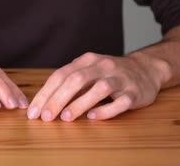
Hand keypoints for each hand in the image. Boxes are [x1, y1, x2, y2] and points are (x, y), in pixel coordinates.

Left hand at [27, 52, 170, 120]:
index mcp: (87, 60)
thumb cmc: (109, 75)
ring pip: (99, 89)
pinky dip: (106, 110)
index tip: (33, 111)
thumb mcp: (88, 72)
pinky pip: (121, 102)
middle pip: (77, 80)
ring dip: (80, 103)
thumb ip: (69, 83)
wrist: (146, 70)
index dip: (45, 93)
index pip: (61, 75)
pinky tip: (93, 117)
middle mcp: (103, 66)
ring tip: (66, 118)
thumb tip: (43, 103)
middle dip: (58, 99)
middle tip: (46, 117)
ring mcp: (120, 78)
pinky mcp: (135, 92)